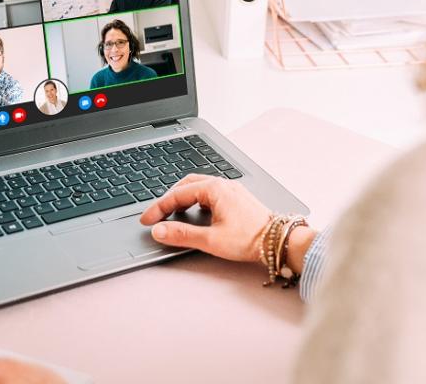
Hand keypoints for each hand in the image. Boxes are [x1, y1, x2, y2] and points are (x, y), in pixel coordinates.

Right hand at [139, 174, 273, 262]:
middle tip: (157, 216)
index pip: (177, 194)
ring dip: (183, 199)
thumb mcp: (211, 240)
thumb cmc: (251, 239)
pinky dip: (196, 201)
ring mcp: (231, 190)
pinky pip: (210, 194)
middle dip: (169, 200)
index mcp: (215, 189)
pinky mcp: (237, 199)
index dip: (158, 208)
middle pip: (186, 185)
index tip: (147, 220)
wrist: (278, 241)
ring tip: (172, 215)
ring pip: (199, 188)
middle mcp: (223, 185)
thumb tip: (160, 231)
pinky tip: (195, 214)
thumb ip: (182, 235)